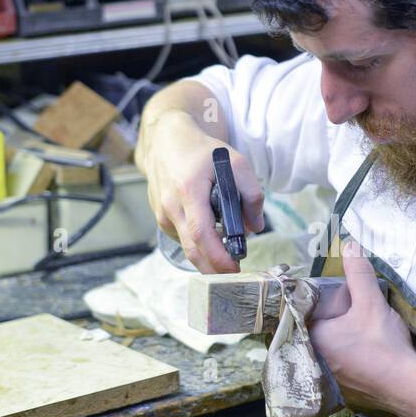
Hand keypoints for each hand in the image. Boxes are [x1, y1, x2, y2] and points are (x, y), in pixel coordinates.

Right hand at [139, 110, 264, 273]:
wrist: (166, 141)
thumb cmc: (202, 151)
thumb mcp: (236, 163)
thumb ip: (251, 194)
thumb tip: (255, 227)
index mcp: (188, 190)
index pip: (200, 233)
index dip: (216, 256)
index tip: (233, 269)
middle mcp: (170, 206)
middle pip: (192, 249)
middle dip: (214, 268)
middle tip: (235, 275)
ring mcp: (162, 214)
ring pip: (187, 247)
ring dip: (208, 256)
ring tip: (227, 254)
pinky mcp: (160, 218)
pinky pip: (182, 238)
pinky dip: (198, 243)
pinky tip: (211, 237)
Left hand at [308, 238, 415, 411]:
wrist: (405, 385)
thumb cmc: (383, 344)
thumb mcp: (371, 302)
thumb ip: (358, 273)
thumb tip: (350, 245)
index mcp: (311, 338)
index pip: (301, 312)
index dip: (313, 300)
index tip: (328, 295)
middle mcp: (311, 359)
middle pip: (312, 330)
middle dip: (325, 318)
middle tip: (343, 308)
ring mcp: (325, 377)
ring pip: (323, 348)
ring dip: (334, 337)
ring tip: (351, 326)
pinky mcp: (340, 388)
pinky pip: (335, 364)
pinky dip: (344, 354)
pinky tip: (359, 348)